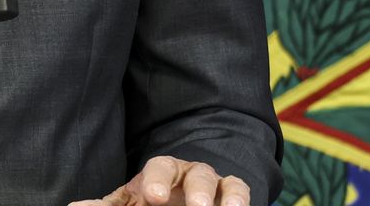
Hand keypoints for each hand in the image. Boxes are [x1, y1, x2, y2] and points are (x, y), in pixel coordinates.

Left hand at [68, 156, 250, 205]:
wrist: (180, 197)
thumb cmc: (150, 200)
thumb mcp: (130, 204)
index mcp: (161, 172)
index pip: (159, 168)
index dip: (157, 180)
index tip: (153, 197)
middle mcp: (189, 173)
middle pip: (196, 173)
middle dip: (196, 190)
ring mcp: (213, 184)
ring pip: (224, 183)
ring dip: (225, 198)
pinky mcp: (231, 194)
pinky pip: (239, 190)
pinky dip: (239, 200)